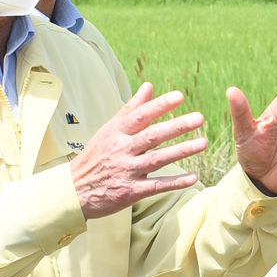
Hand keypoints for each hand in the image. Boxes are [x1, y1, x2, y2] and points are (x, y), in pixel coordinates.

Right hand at [70, 84, 206, 219]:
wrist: (74, 190)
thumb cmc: (96, 156)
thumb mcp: (109, 130)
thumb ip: (131, 109)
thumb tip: (149, 86)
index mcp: (117, 132)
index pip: (140, 115)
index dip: (160, 106)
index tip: (180, 96)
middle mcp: (122, 149)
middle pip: (152, 136)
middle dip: (176, 127)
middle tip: (199, 118)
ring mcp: (126, 171)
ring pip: (157, 159)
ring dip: (181, 151)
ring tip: (203, 143)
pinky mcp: (130, 191)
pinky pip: (156, 185)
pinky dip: (175, 182)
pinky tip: (193, 177)